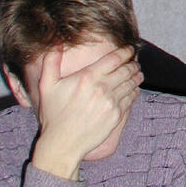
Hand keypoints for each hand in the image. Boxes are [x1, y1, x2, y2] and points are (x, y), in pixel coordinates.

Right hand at [31, 45, 141, 179]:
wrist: (62, 143)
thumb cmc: (53, 114)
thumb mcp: (47, 85)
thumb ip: (51, 61)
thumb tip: (57, 42)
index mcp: (88, 77)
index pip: (114, 59)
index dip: (125, 52)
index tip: (129, 49)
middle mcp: (102, 88)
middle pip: (126, 70)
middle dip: (133, 64)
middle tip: (135, 62)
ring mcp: (111, 102)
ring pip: (131, 84)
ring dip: (137, 77)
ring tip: (138, 74)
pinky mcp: (116, 116)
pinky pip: (130, 99)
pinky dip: (134, 92)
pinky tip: (134, 90)